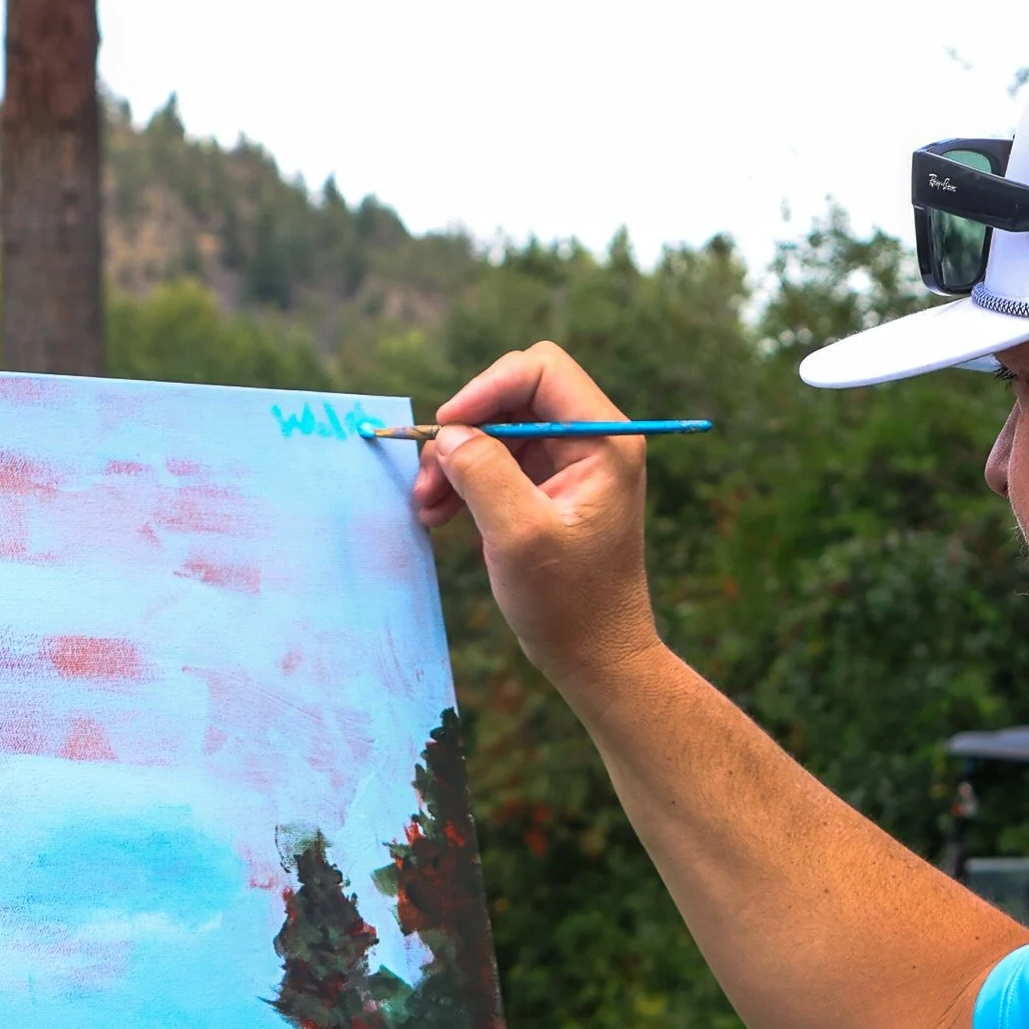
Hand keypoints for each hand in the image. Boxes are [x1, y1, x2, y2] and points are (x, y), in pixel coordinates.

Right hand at [411, 340, 661, 704]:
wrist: (595, 658)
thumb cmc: (570, 604)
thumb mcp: (519, 536)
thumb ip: (484, 474)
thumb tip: (449, 434)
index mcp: (604, 440)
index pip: (541, 371)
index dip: (486, 389)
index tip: (446, 429)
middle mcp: (590, 442)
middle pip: (512, 397)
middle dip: (464, 432)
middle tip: (427, 479)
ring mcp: (567, 465)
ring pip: (496, 431)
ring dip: (455, 461)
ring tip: (425, 506)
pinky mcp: (546, 490)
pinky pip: (496, 463)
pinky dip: (464, 482)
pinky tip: (437, 515)